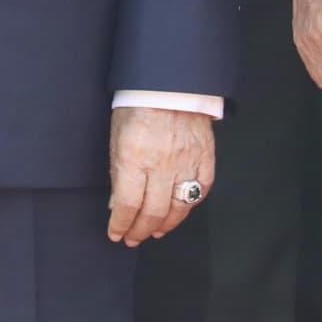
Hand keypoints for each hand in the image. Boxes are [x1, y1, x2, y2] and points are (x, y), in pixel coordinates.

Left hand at [106, 106, 214, 245]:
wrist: (170, 83)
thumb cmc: (138, 106)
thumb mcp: (117, 137)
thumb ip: (118, 172)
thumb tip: (117, 204)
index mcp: (134, 157)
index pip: (127, 205)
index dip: (120, 225)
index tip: (116, 234)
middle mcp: (161, 163)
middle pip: (152, 212)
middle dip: (140, 231)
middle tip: (133, 238)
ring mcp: (186, 162)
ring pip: (178, 208)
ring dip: (164, 225)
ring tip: (155, 231)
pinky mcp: (205, 158)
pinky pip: (199, 191)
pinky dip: (188, 206)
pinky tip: (178, 211)